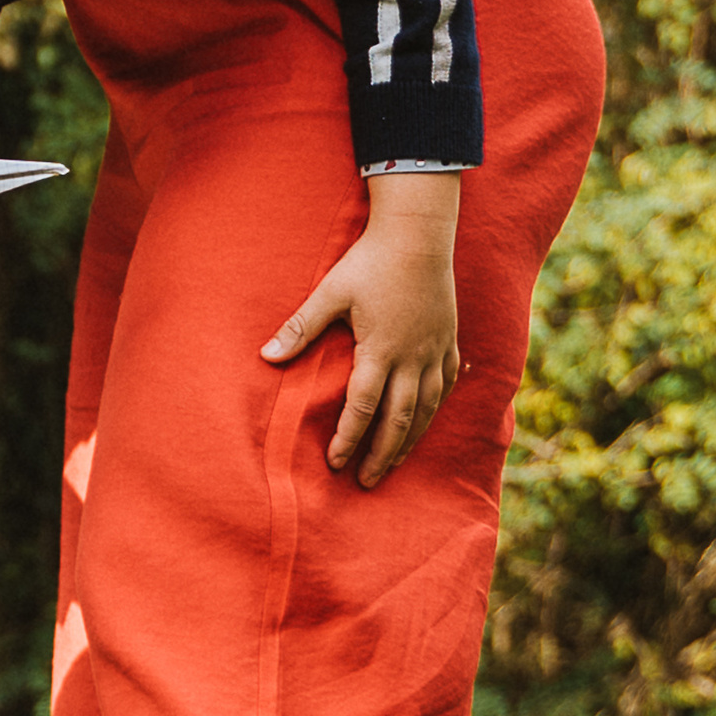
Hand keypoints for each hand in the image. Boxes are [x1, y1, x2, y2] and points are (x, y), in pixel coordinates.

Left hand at [260, 172, 460, 487]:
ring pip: (426, 408)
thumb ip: (300, 328)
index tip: (335, 464)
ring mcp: (436, 350)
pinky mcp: (449, 339)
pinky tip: (427, 419)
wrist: (418, 233)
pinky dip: (435, 407)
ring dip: (409, 440)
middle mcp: (412, 357)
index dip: (348, 438)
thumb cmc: (369, 261)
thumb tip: (266, 356)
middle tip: (365, 481)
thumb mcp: (329, 293)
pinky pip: (447, 383)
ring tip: (393, 463)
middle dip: (381, 454)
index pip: (362, 407)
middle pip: (398, 420)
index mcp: (380, 350)